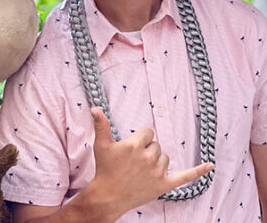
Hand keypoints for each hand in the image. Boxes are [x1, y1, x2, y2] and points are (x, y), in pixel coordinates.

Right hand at [89, 108, 212, 217]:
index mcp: (134, 145)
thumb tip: (95, 108)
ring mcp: (157, 171)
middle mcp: (148, 157)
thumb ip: (101, 124)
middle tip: (133, 161)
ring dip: (156, 161)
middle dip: (146, 150)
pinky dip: (198, 171)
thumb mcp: (101, 145)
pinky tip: (210, 166)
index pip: (147, 132)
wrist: (108, 196)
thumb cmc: (104, 169)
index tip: (132, 146)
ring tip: (141, 169)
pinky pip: (185, 176)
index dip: (139, 138)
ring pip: (165, 157)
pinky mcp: (164, 184)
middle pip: (156, 144)